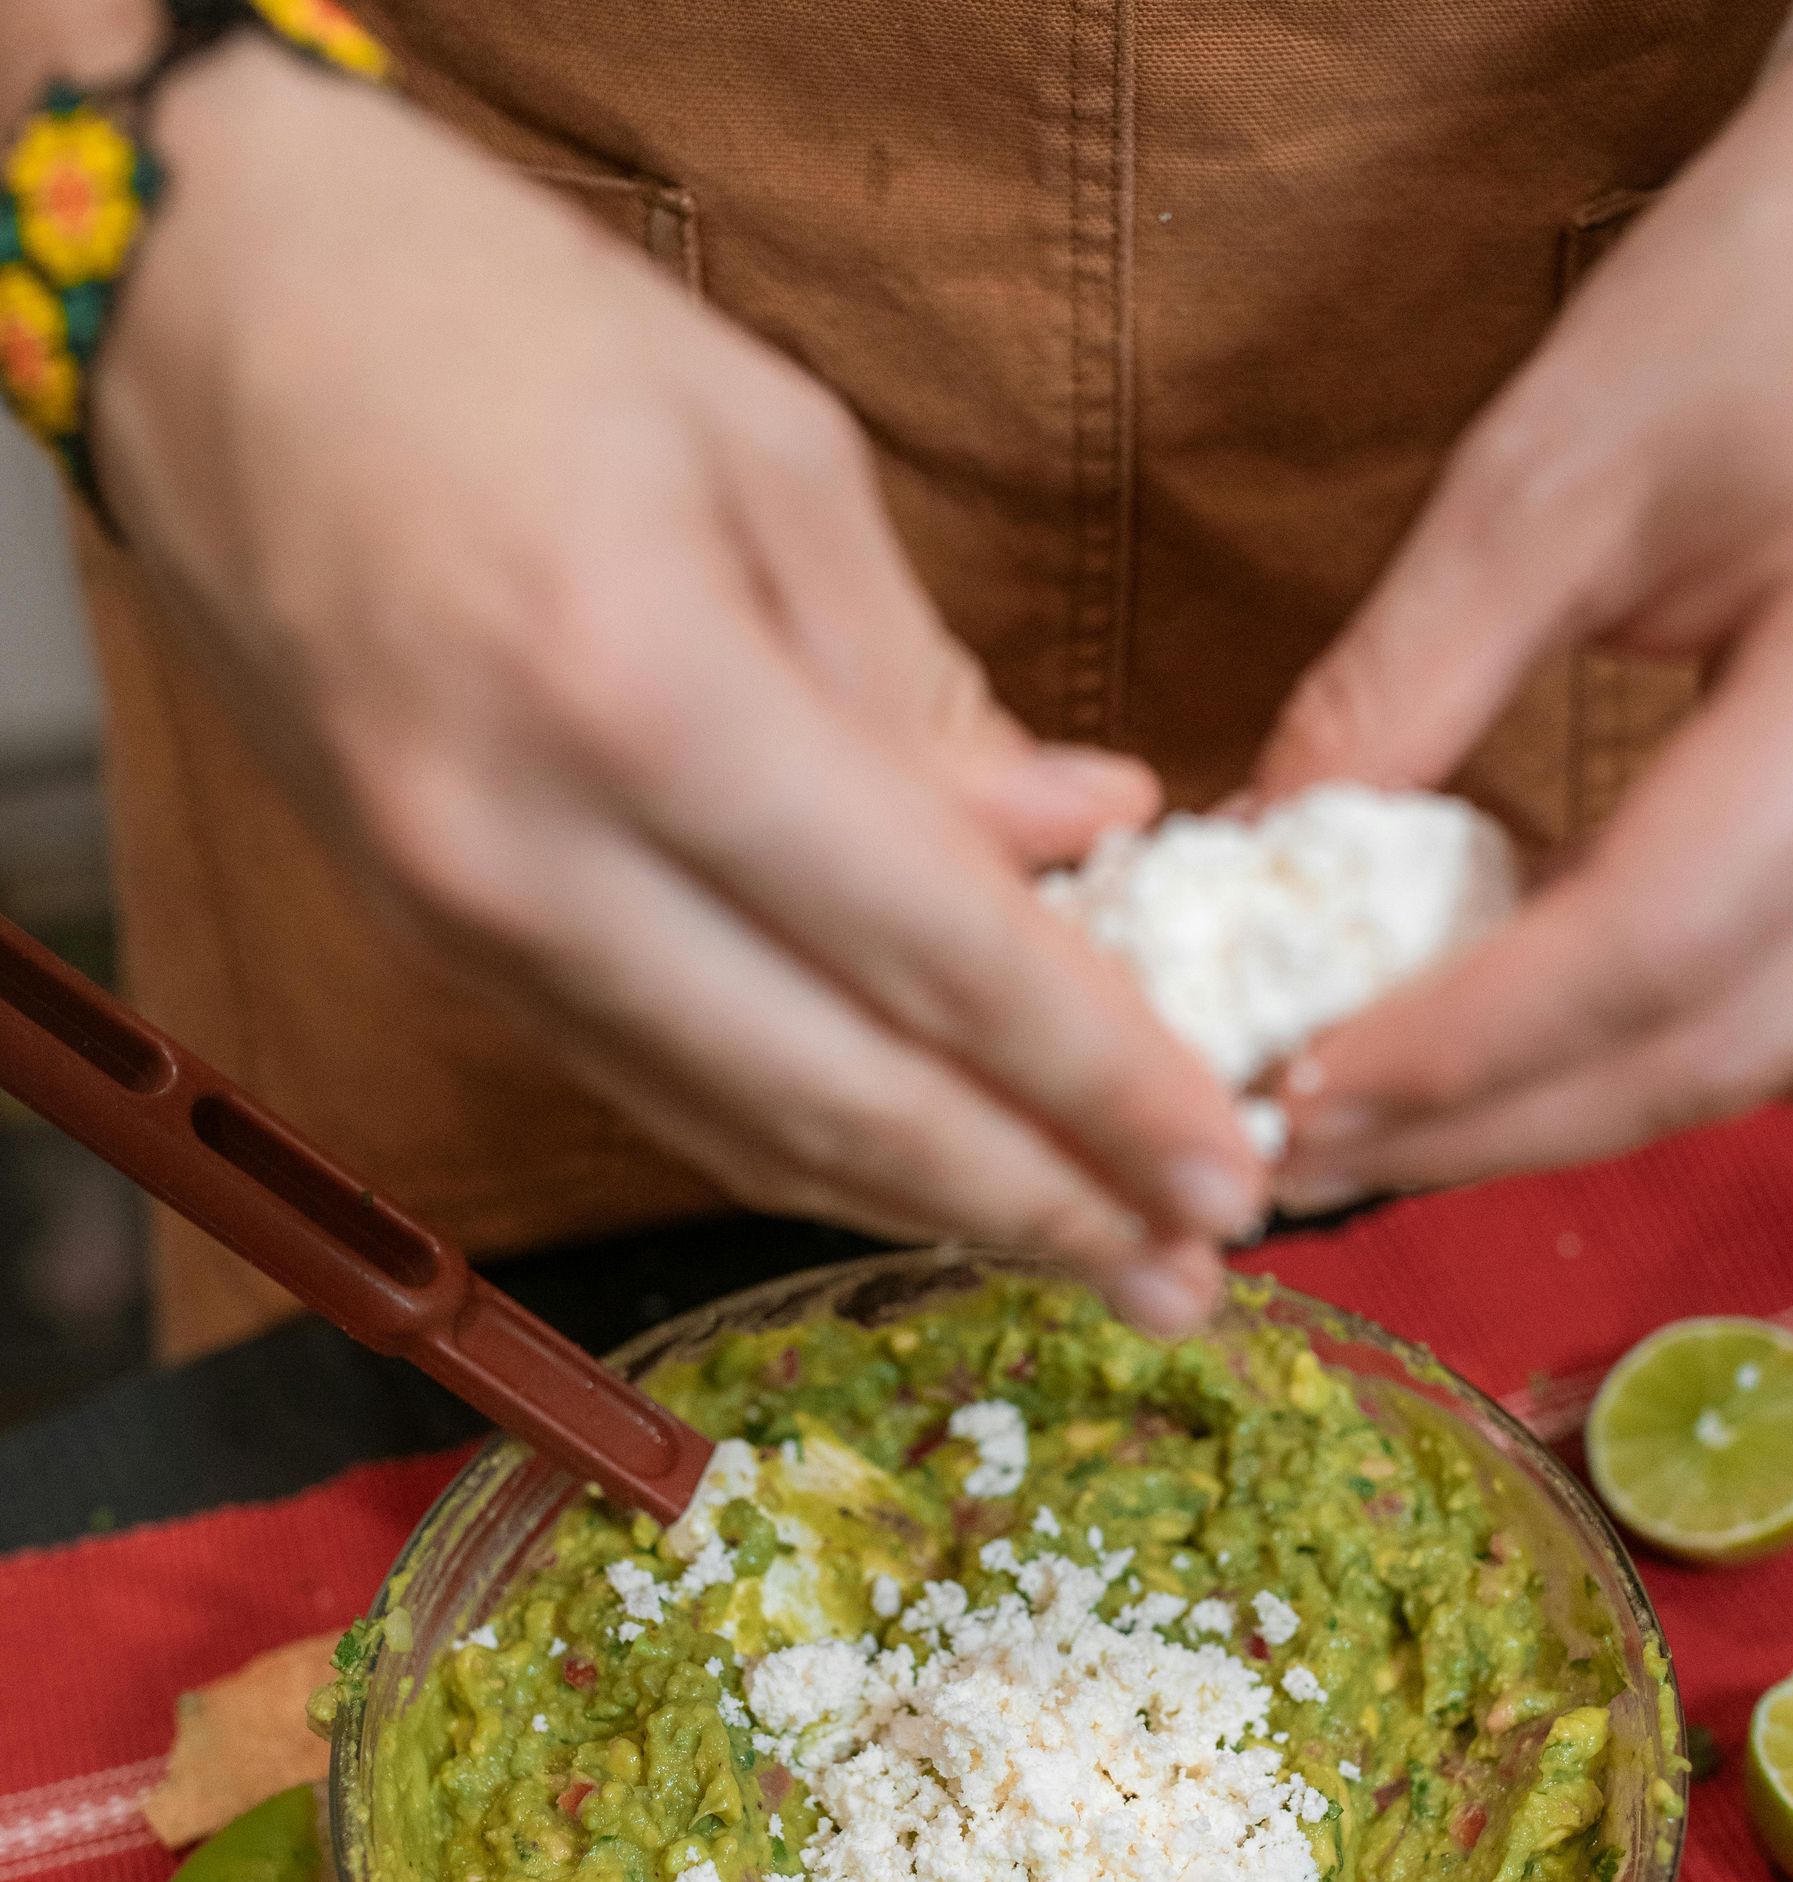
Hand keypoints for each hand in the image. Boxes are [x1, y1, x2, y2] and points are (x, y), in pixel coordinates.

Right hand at [95, 43, 1265, 1326]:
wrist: (195, 320)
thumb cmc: (489, 319)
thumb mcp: (770, 451)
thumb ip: (927, 691)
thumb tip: (1083, 841)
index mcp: (642, 696)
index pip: (929, 950)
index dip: (1096, 1079)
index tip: (1228, 1170)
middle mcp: (535, 859)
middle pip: (836, 1100)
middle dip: (1035, 1204)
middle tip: (1191, 1281)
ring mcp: (468, 928)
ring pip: (740, 1129)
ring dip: (929, 1210)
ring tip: (1093, 1258)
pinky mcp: (441, 949)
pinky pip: (658, 1088)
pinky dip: (805, 1145)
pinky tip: (921, 1174)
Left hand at [1252, 18, 1792, 1210]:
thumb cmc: (1767, 296)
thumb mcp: (1554, 468)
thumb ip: (1406, 680)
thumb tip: (1251, 865)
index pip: (1655, 937)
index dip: (1462, 1044)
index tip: (1293, 1089)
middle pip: (1708, 1050)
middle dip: (1482, 1126)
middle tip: (1295, 1150)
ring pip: (1742, 1055)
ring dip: (1540, 1113)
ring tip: (1360, 1121)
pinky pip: (1762, 998)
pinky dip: (1607, 1045)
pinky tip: (1470, 1043)